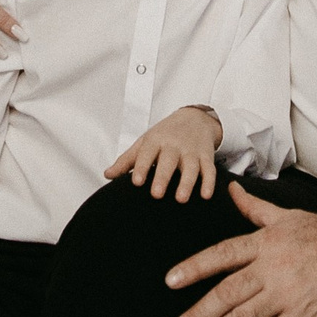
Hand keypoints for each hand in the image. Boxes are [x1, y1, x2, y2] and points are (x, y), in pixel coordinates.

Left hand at [105, 105, 224, 202]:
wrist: (195, 118)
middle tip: (156, 194)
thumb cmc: (165, 134)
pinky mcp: (206, 157)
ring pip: (191, 167)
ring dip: (187, 183)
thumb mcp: (145, 142)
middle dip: (163, 177)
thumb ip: (127, 160)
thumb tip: (107, 175)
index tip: (136, 182)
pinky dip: (209, 182)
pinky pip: (209, 170)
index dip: (142, 167)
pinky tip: (206, 195)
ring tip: (180, 199)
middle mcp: (174, 145)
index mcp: (156, 141)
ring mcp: (191, 151)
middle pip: (169, 161)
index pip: (147, 153)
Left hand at [165, 183, 316, 316]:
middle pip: (226, 293)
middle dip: (196, 315)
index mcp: (266, 242)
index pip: (222, 255)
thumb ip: (255, 209)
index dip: (195, 268)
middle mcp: (273, 267)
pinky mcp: (307, 315)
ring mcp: (289, 293)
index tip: (170, 281)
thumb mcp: (289, 216)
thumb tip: (231, 190)